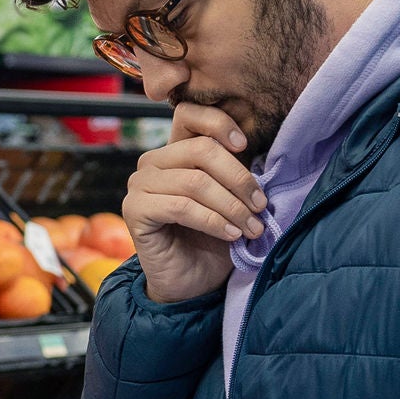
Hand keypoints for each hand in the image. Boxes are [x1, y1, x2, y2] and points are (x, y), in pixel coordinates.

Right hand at [123, 104, 267, 302]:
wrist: (191, 283)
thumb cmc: (212, 239)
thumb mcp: (231, 197)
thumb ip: (236, 170)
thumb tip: (264, 151)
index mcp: (175, 151)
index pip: (189, 114)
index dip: (220, 123)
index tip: (246, 146)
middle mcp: (152, 162)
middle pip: (201, 150)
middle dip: (239, 178)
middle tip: (260, 205)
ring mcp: (139, 185)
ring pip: (195, 181)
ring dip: (231, 206)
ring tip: (251, 227)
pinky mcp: (134, 210)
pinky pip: (181, 206)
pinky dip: (213, 221)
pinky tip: (230, 235)